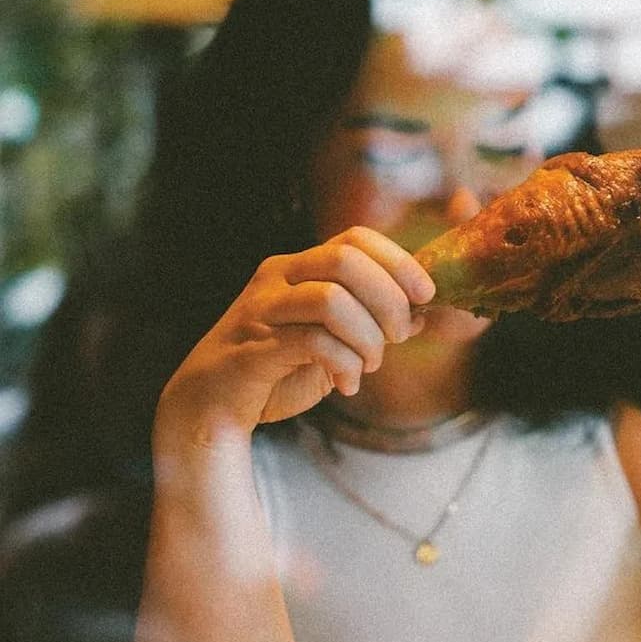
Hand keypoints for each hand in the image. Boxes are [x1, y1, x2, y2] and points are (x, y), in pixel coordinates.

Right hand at [157, 226, 434, 441]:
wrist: (214, 403)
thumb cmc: (280, 368)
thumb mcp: (337, 340)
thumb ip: (373, 323)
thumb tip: (420, 313)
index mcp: (301, 266)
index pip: (357, 239)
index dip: (399, 262)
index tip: (425, 295)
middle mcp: (279, 277)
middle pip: (346, 261)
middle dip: (388, 300)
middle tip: (396, 337)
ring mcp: (263, 308)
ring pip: (331, 300)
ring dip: (367, 338)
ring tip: (368, 364)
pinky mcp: (256, 346)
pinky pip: (313, 342)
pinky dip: (344, 365)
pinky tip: (348, 384)